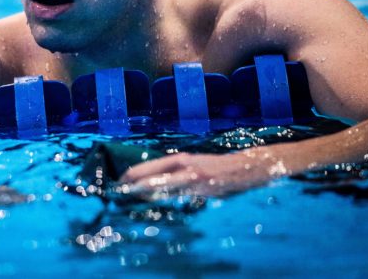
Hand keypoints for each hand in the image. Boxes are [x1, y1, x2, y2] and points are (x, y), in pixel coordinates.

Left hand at [119, 149, 289, 198]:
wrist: (247, 167)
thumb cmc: (217, 166)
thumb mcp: (195, 163)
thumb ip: (177, 170)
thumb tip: (154, 180)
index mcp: (182, 159)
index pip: (152, 167)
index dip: (134, 175)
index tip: (120, 181)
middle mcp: (187, 168)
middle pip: (154, 179)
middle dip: (135, 187)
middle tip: (120, 193)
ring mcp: (196, 181)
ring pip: (165, 191)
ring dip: (147, 197)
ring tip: (131, 200)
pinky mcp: (205, 193)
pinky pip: (183, 200)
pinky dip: (169, 204)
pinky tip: (158, 208)